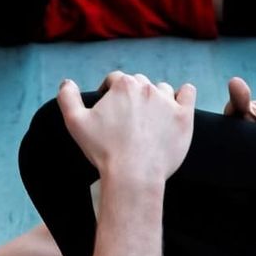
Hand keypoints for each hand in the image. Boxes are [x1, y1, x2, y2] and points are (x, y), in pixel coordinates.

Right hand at [56, 72, 196, 184]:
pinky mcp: (184, 117)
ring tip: (150, 118)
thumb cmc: (103, 150)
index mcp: (124, 85)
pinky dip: (184, 94)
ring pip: (162, 89)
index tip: (108, 110)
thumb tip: (67, 82)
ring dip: (156, 97)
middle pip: (139, 83)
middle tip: (128, 118)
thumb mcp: (75, 123)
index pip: (115, 80)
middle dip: (132, 96)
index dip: (109, 93)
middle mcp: (147, 87)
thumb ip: (67, 98)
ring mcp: (168, 102)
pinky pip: (188, 93)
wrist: (133, 175)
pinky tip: (180, 101)